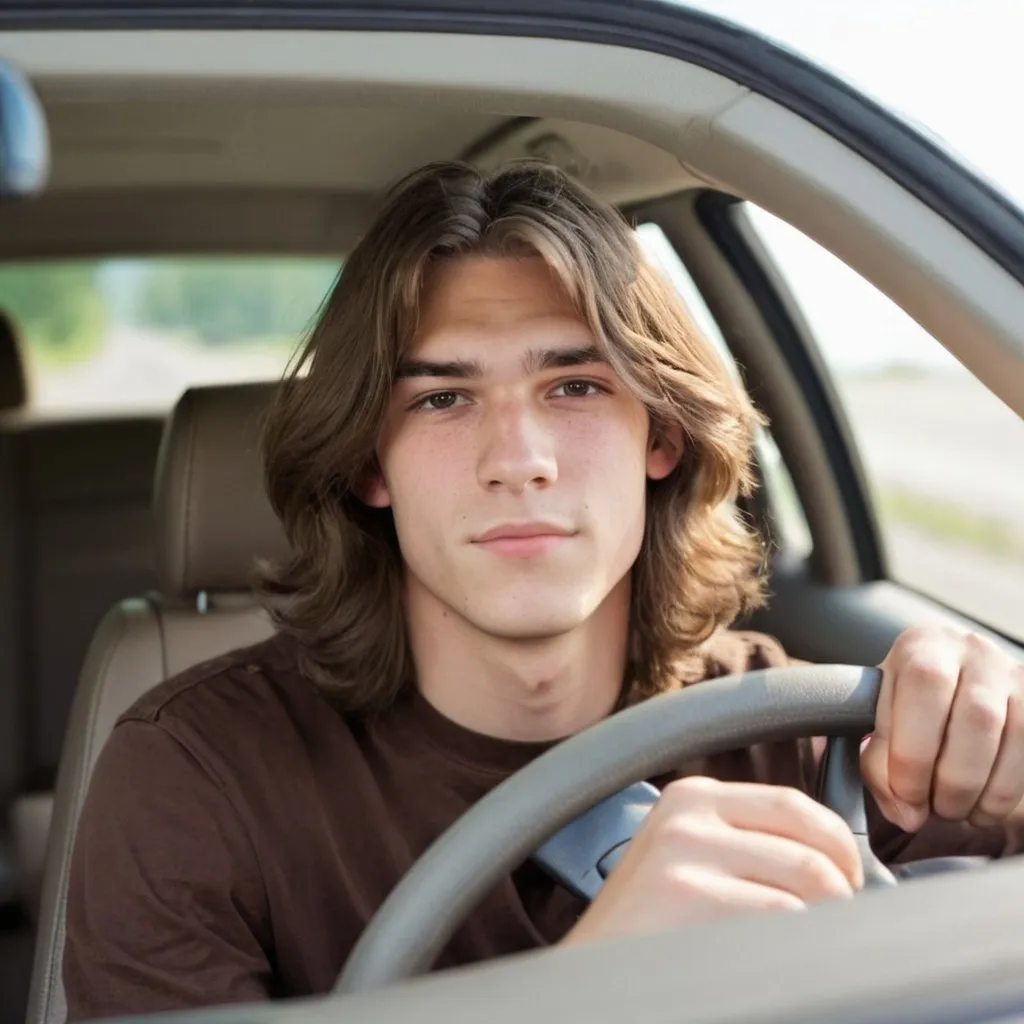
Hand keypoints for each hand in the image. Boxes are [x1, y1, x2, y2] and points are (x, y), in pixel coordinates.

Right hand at [561, 776, 861, 946]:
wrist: (587, 979)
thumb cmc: (649, 932)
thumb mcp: (691, 862)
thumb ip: (748, 844)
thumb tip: (837, 861)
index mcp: (693, 796)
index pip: (796, 804)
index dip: (839, 847)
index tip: (851, 881)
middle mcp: (689, 812)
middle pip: (813, 842)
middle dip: (847, 888)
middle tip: (844, 922)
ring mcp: (686, 850)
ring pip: (810, 881)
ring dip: (831, 924)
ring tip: (812, 946)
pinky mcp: (688, 894)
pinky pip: (785, 919)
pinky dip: (804, 947)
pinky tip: (786, 964)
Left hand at [861, 626, 1023, 832]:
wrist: (946, 681)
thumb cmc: (906, 704)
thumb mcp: (880, 722)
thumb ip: (879, 767)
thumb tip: (908, 815)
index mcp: (921, 647)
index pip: (923, 688)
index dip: (914, 752)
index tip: (906, 796)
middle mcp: (971, 651)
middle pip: (975, 717)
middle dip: (953, 780)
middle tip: (935, 809)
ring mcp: (1010, 674)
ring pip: (1012, 735)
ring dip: (983, 790)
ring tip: (957, 811)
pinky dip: (1007, 791)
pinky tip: (983, 807)